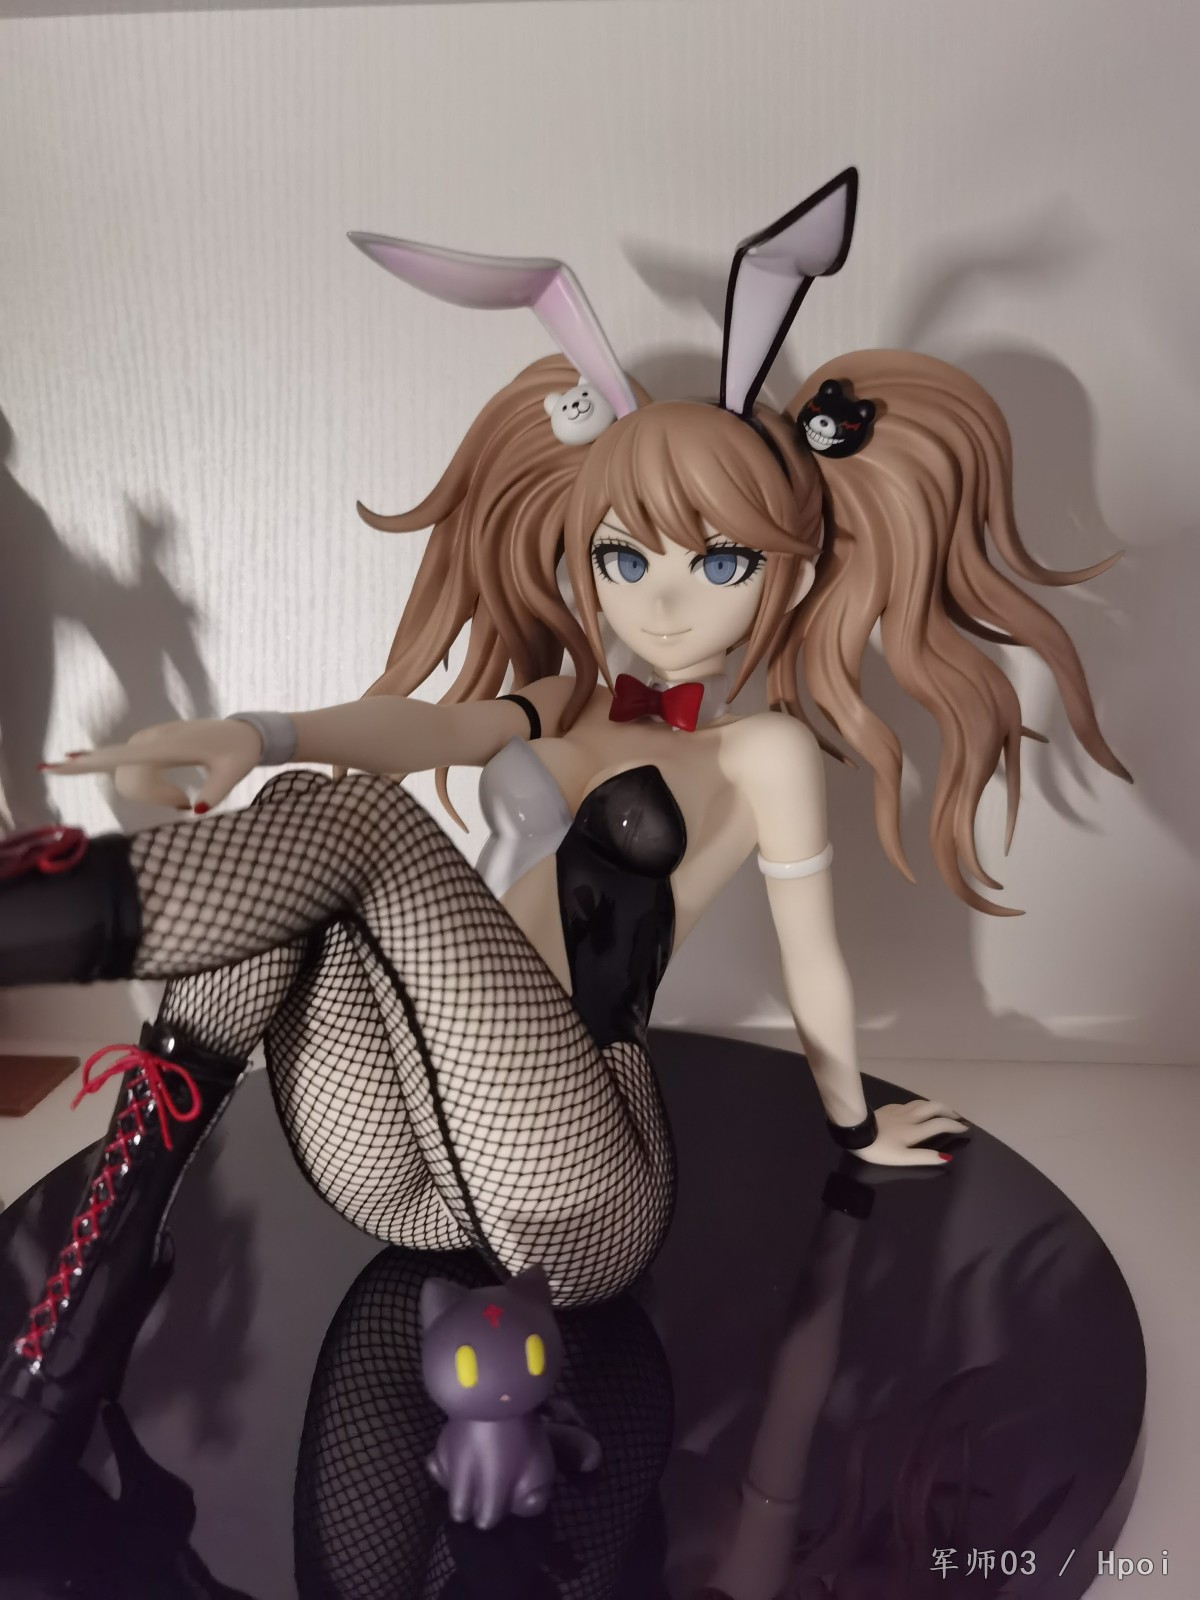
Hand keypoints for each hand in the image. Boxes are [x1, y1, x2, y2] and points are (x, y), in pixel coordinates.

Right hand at [41, 718, 262, 811]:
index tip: (53, 765)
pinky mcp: (151, 743)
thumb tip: (196, 811)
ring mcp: (149, 740)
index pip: (121, 754)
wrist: (244, 732)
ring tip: (185, 800)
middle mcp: (152, 740)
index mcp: (169, 744)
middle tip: (185, 805)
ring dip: (151, 794)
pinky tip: (169, 794)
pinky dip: (149, 787)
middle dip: (147, 797)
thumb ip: (216, 792)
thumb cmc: (239, 752)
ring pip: (129, 775)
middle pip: (125, 776)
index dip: (88, 762)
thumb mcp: (234, 773)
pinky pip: (134, 769)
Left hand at [852, 1100, 968, 1166]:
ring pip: (921, 1103)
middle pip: (933, 1107)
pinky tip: (915, 1109)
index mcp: (914, 1130)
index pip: (940, 1124)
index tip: (965, 1128)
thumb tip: (946, 1157)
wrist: (854, 1132)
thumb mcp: (902, 1158)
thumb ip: (924, 1157)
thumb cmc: (878, 1149)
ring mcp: (898, 1111)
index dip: (954, 1125)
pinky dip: (917, 1105)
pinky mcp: (887, 1109)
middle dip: (948, 1110)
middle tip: (957, 1117)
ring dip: (934, 1105)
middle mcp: (909, 1117)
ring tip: (941, 1111)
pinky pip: (907, 1104)